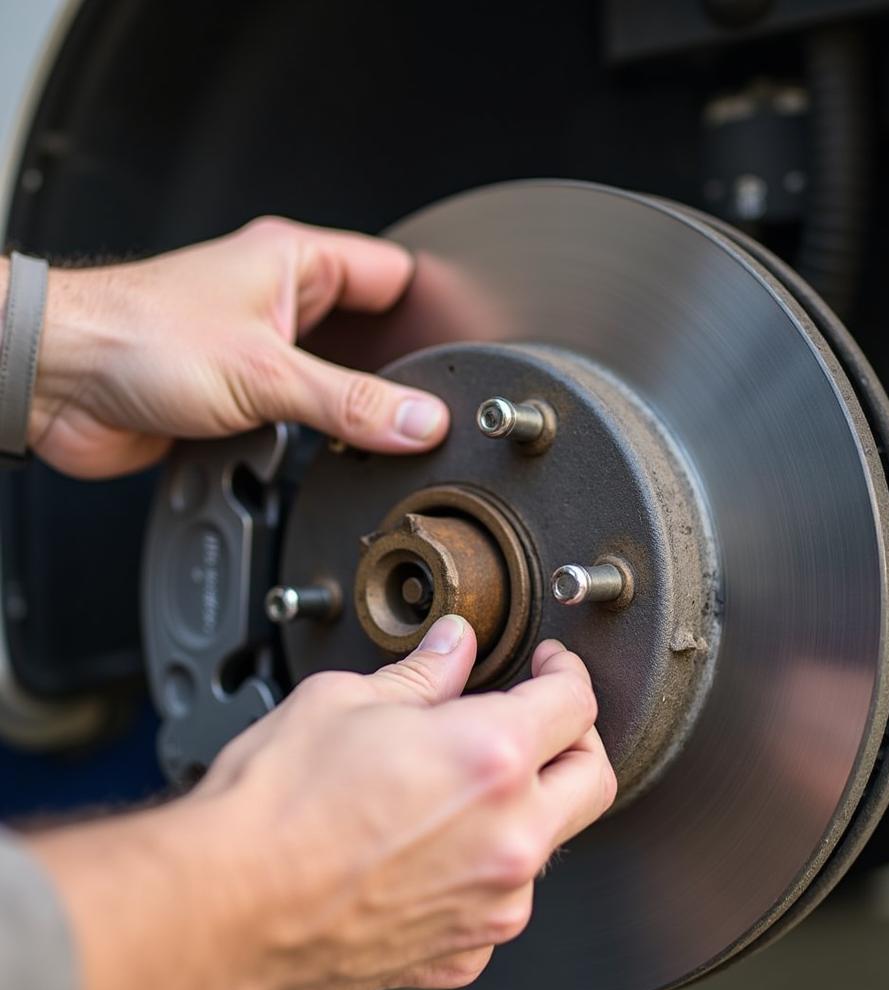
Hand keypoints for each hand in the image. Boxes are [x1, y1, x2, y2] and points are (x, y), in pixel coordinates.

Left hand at [25, 217, 448, 476]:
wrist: (54, 383)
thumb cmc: (132, 338)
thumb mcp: (264, 371)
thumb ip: (350, 403)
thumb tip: (420, 420)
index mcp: (292, 264)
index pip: (390, 276)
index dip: (433, 311)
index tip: (463, 353)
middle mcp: (279, 302)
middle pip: (369, 336)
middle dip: (398, 373)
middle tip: (432, 408)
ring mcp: (261, 350)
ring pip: (336, 380)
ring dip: (354, 412)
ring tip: (387, 437)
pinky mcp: (240, 396)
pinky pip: (301, 416)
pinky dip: (317, 439)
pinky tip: (332, 457)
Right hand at [27, 617, 615, 989]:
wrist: (221, 906)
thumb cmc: (273, 808)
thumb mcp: (348, 700)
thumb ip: (424, 672)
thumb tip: (454, 646)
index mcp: (492, 758)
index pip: (574, 702)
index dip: (566, 670)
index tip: (550, 666)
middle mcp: (510, 837)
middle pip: (592, 776)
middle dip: (576, 737)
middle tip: (541, 716)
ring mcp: (492, 904)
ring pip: (549, 842)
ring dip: (529, 805)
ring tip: (469, 781)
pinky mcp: (461, 951)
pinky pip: (500, 899)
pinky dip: (486, 866)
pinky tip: (439, 845)